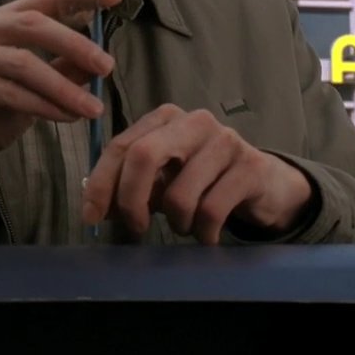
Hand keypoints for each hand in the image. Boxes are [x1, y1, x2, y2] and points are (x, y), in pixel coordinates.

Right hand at [0, 0, 121, 216]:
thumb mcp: (31, 93)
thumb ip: (58, 72)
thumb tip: (98, 61)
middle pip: (31, 24)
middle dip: (75, 44)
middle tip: (107, 67)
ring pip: (23, 62)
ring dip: (64, 86)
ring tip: (93, 108)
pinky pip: (8, 90)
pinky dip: (42, 104)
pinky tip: (65, 118)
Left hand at [81, 104, 313, 244]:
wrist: (264, 184)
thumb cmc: (205, 181)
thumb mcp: (163, 181)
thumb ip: (130, 188)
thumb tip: (94, 208)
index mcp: (165, 118)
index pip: (121, 146)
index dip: (101, 184)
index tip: (91, 217)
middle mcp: (194, 121)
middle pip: (143, 156)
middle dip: (130, 200)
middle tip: (135, 229)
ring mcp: (225, 141)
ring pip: (179, 195)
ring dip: (176, 223)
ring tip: (186, 225)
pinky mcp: (250, 167)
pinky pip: (211, 212)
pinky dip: (203, 234)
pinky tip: (207, 235)